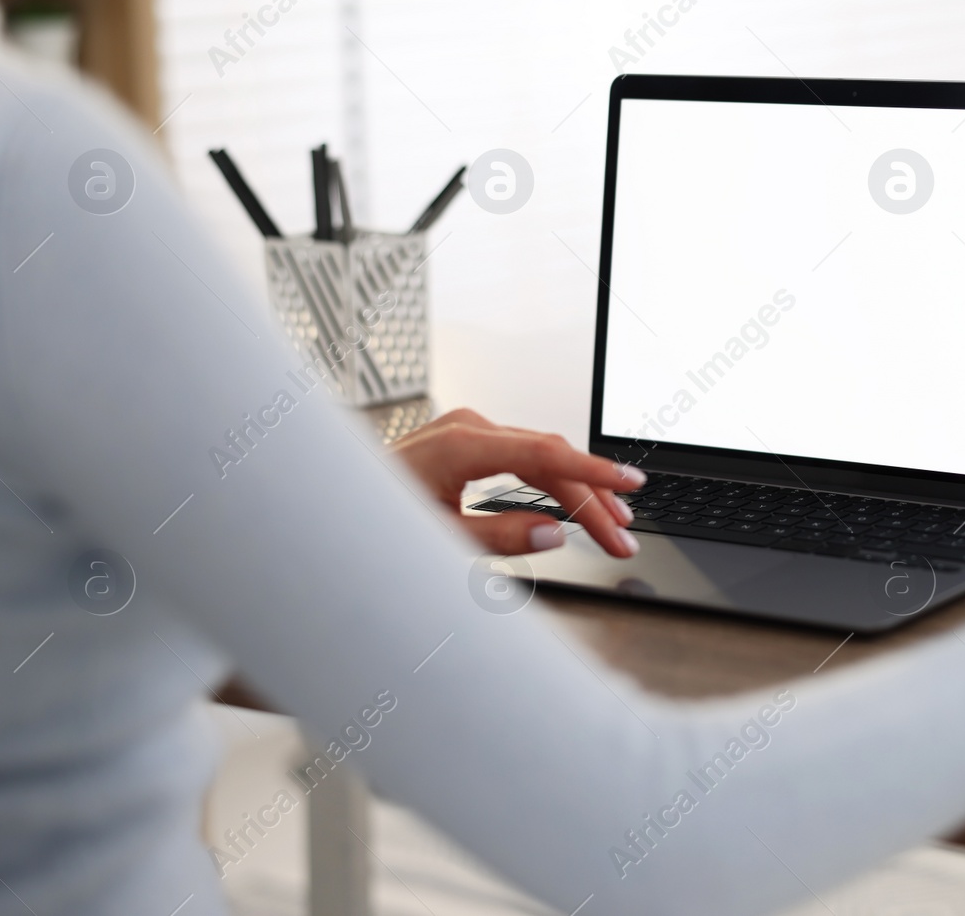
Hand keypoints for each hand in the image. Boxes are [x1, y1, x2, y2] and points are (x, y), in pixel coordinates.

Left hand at [393, 408, 645, 557]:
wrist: (336, 499)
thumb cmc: (375, 518)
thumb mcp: (439, 537)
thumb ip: (500, 537)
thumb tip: (554, 533)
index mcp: (459, 445)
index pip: (544, 454)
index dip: (592, 472)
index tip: (627, 488)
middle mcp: (467, 427)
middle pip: (550, 458)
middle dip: (592, 498)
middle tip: (623, 535)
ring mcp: (467, 430)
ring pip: (540, 456)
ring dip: (576, 490)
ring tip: (612, 522)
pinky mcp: (466, 440)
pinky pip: (522, 455)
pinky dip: (550, 480)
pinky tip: (573, 499)